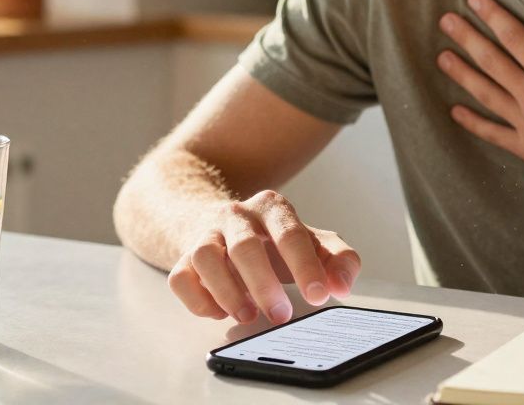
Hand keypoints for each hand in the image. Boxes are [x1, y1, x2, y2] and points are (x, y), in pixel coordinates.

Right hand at [166, 190, 360, 324]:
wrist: (216, 221)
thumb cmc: (270, 238)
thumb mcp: (311, 241)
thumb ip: (338, 259)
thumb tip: (342, 285)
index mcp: (271, 207)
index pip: (290, 234)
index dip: (305, 266)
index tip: (319, 294)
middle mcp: (235, 215)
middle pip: (245, 246)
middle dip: (264, 285)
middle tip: (282, 315)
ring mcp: (205, 234)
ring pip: (205, 257)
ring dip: (227, 292)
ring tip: (248, 315)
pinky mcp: (182, 256)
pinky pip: (181, 278)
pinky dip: (199, 300)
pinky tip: (220, 311)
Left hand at [436, 0, 523, 222]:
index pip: (516, 38)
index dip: (494, 16)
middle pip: (492, 62)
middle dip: (468, 38)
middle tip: (445, 21)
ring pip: (486, 93)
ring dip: (462, 74)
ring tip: (441, 58)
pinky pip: (493, 133)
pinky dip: (473, 122)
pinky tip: (455, 113)